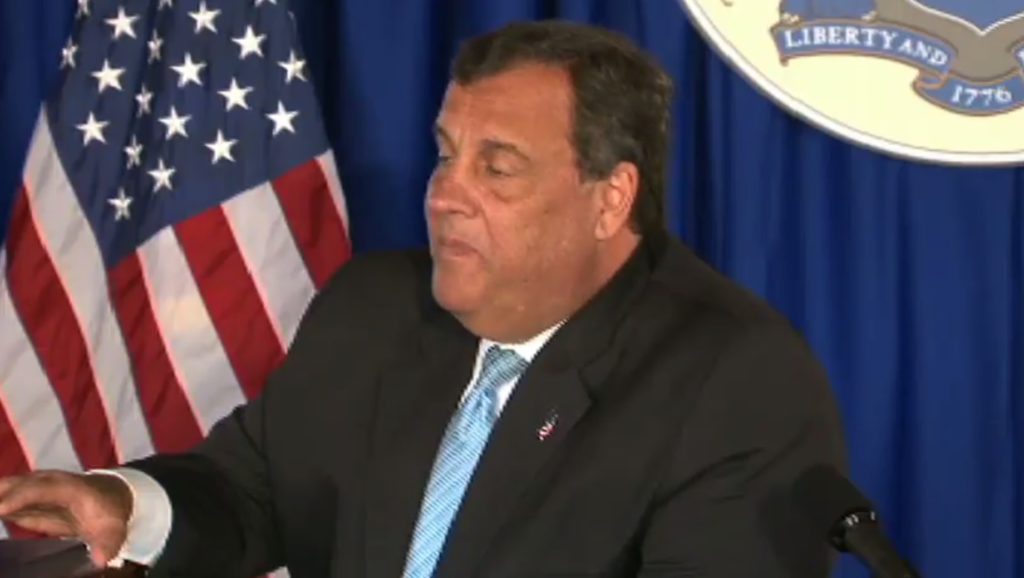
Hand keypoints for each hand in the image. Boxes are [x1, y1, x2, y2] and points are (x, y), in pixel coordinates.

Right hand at [0, 470, 132, 566]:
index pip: (39, 489)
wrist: (109, 496)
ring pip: (2, 491)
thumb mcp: (114, 527)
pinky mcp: (21, 500)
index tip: (0, 510)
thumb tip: (101, 560)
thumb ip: (108, 543)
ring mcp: (30, 489)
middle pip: (12, 486)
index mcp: (67, 486)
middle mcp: (44, 483)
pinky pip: (1, 502)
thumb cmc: (109, 511)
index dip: (19, 498)